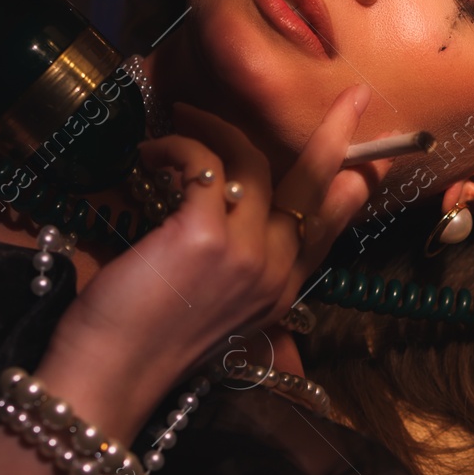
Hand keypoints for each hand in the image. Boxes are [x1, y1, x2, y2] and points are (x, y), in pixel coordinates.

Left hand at [44, 83, 389, 423]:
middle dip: (338, 134)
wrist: (109, 377)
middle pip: (315, 185)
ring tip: (179, 123)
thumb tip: (231, 206)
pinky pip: (202, 163)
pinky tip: (150, 153)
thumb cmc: (145, 340)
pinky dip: (175, 146)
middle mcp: (273, 272)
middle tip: (352, 97)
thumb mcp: (209, 307)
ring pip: (252, 163)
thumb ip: (236, 266)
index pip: (328, 229)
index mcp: (280, 292)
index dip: (349, 189)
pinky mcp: (205, 236)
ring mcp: (245, 254)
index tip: (364, 161)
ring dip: (214, 131)